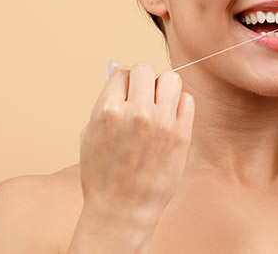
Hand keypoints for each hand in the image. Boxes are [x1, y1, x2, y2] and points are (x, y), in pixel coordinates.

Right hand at [78, 63, 194, 227]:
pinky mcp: (181, 134)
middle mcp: (136, 113)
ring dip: (164, 87)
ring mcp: (161, 123)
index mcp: (107, 110)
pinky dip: (179, 105)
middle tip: (142, 96)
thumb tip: (121, 74)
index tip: (125, 92)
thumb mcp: (90, 134)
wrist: (122, 209)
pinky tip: (170, 118)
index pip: (122, 71)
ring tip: (158, 104)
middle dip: (143, 80)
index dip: (123, 81)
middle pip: (146, 69)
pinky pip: (187, 100)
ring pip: (171, 79)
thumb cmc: (103, 174)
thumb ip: (106, 102)